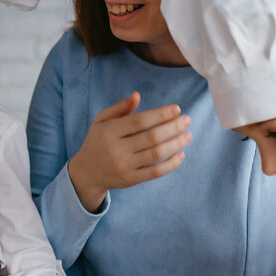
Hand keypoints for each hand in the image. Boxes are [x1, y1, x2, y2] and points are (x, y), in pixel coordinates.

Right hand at [68, 93, 191, 211]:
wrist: (87, 172)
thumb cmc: (98, 141)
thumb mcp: (101, 121)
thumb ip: (119, 108)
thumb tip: (137, 95)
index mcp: (109, 131)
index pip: (140, 121)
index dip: (160, 114)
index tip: (177, 109)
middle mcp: (116, 149)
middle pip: (151, 137)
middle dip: (173, 127)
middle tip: (188, 120)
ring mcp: (124, 166)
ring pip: (156, 154)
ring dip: (176, 144)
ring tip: (188, 135)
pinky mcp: (130, 180)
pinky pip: (155, 172)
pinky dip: (171, 164)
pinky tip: (181, 155)